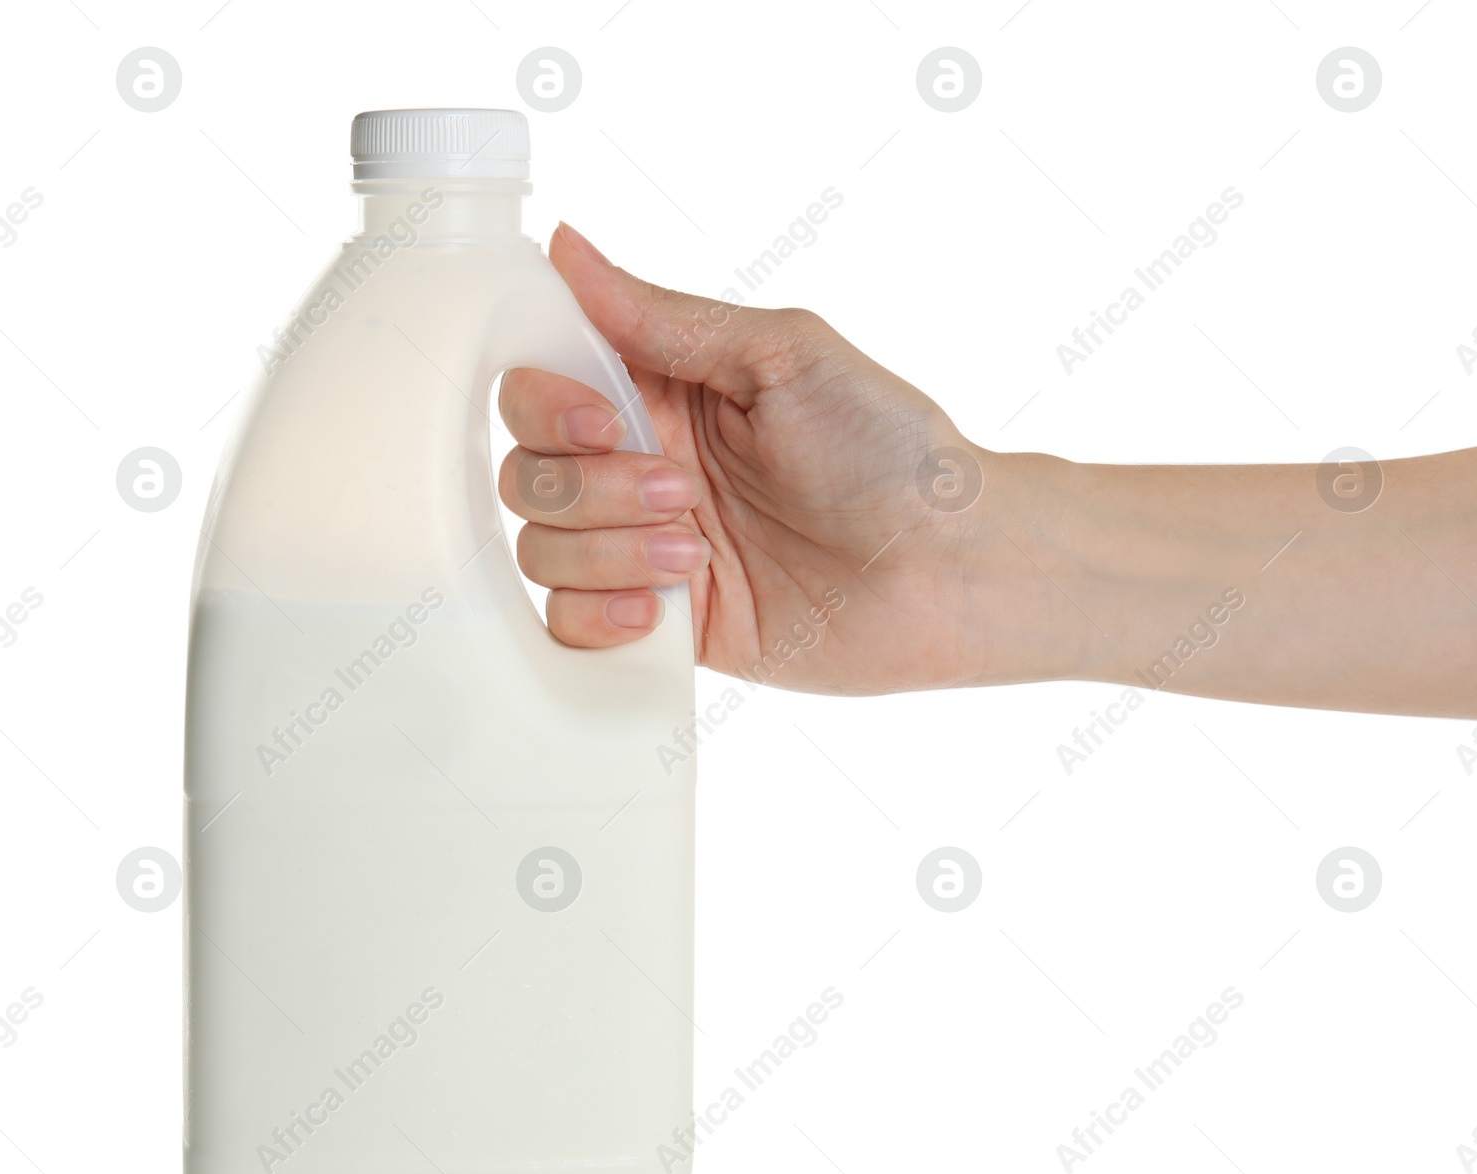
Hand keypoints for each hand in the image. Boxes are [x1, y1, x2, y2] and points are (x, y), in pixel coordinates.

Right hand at [497, 223, 1046, 694]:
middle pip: (527, 469)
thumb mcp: (786, 354)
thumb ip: (664, 316)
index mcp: (666, 390)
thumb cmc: (892, 451)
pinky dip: (596, 614)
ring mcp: (647, 550)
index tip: (602, 416)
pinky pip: (568, 623)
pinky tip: (662, 608)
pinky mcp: (664, 625)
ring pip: (542, 547)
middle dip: (591, 484)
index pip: (540, 381)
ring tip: (695, 552)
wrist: (949, 570)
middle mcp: (644, 467)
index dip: (546, 400)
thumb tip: (566, 246)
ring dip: (608, 549)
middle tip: (679, 490)